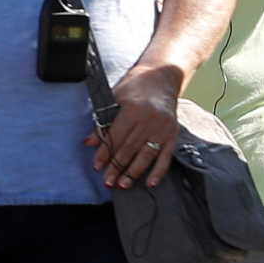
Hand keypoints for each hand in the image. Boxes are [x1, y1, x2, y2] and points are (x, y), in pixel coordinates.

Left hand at [88, 62, 181, 189]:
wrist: (162, 77)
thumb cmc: (135, 86)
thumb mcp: (115, 98)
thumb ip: (103, 121)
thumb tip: (90, 142)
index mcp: (134, 110)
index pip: (116, 137)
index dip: (105, 153)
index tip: (97, 166)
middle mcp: (151, 120)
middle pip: (130, 148)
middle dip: (117, 167)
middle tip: (107, 181)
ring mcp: (164, 129)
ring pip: (146, 156)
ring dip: (133, 173)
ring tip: (122, 185)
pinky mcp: (173, 135)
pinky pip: (166, 157)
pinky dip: (158, 171)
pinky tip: (150, 183)